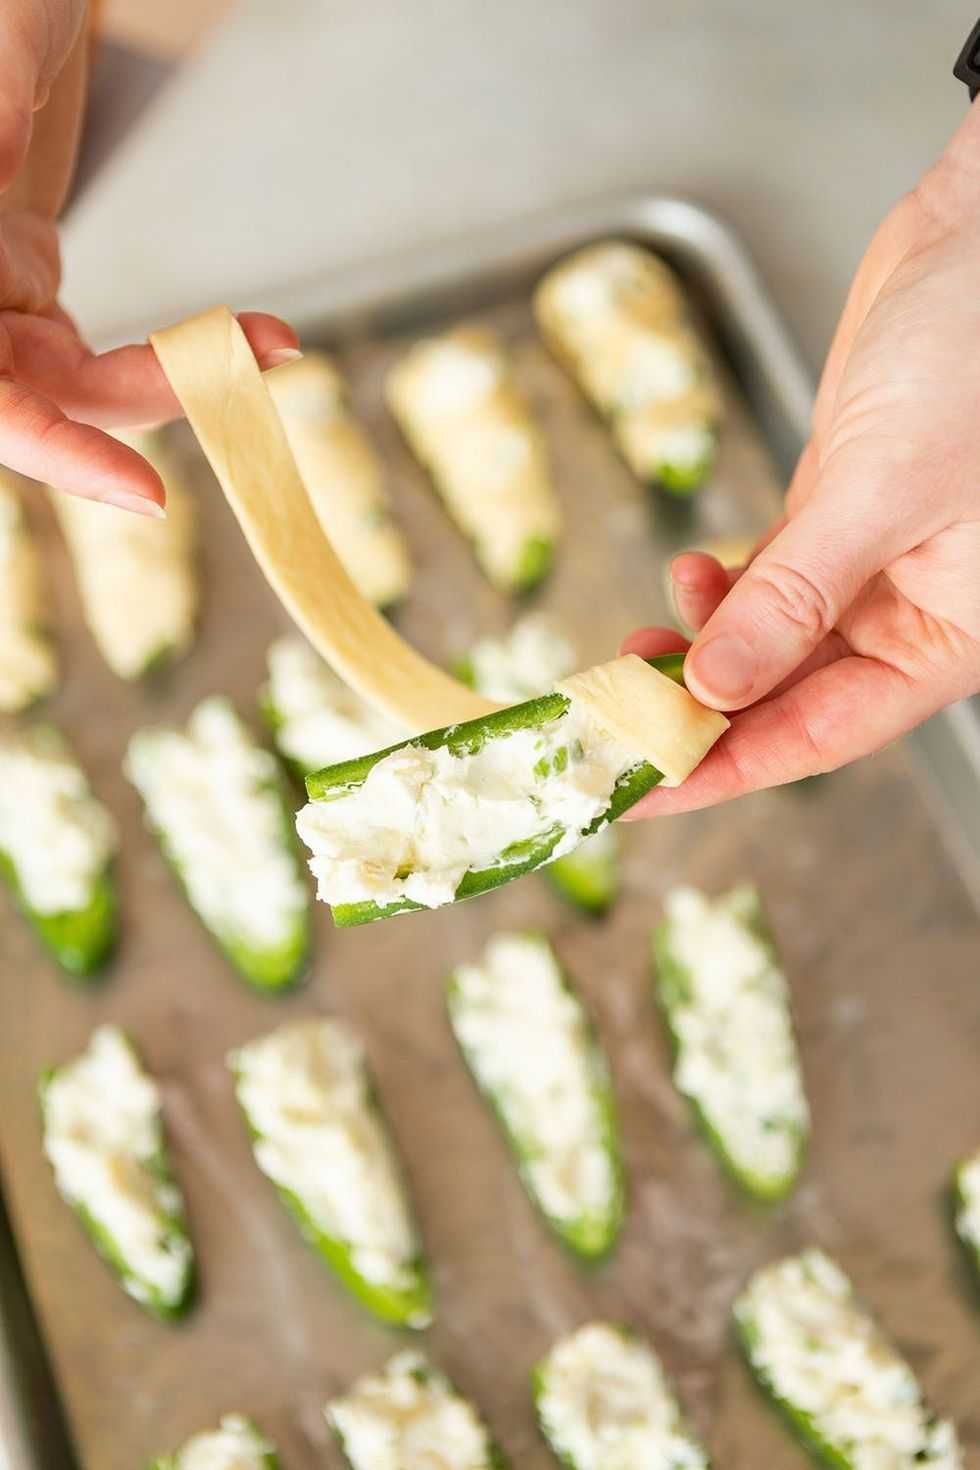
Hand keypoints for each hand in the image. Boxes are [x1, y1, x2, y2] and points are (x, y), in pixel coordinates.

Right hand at [0, 1, 299, 515]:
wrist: (9, 17)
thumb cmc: (2, 13)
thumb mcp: (1, 42)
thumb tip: (0, 173)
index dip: (53, 449)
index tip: (145, 495)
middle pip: (38, 404)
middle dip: (152, 398)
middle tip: (255, 358)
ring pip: (79, 393)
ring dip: (180, 378)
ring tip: (270, 339)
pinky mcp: (26, 308)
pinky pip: (100, 368)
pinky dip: (173, 361)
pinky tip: (243, 338)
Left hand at [626, 102, 979, 815]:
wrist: (979, 240)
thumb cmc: (977, 355)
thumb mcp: (882, 492)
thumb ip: (793, 597)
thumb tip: (714, 687)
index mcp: (948, 638)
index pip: (821, 733)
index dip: (727, 769)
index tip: (644, 793)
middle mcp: (910, 614)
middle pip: (787, 698)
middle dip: (697, 714)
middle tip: (611, 727)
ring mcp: (868, 565)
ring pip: (768, 642)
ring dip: (697, 652)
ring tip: (634, 649)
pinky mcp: (836, 514)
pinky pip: (765, 582)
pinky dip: (718, 591)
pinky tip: (682, 579)